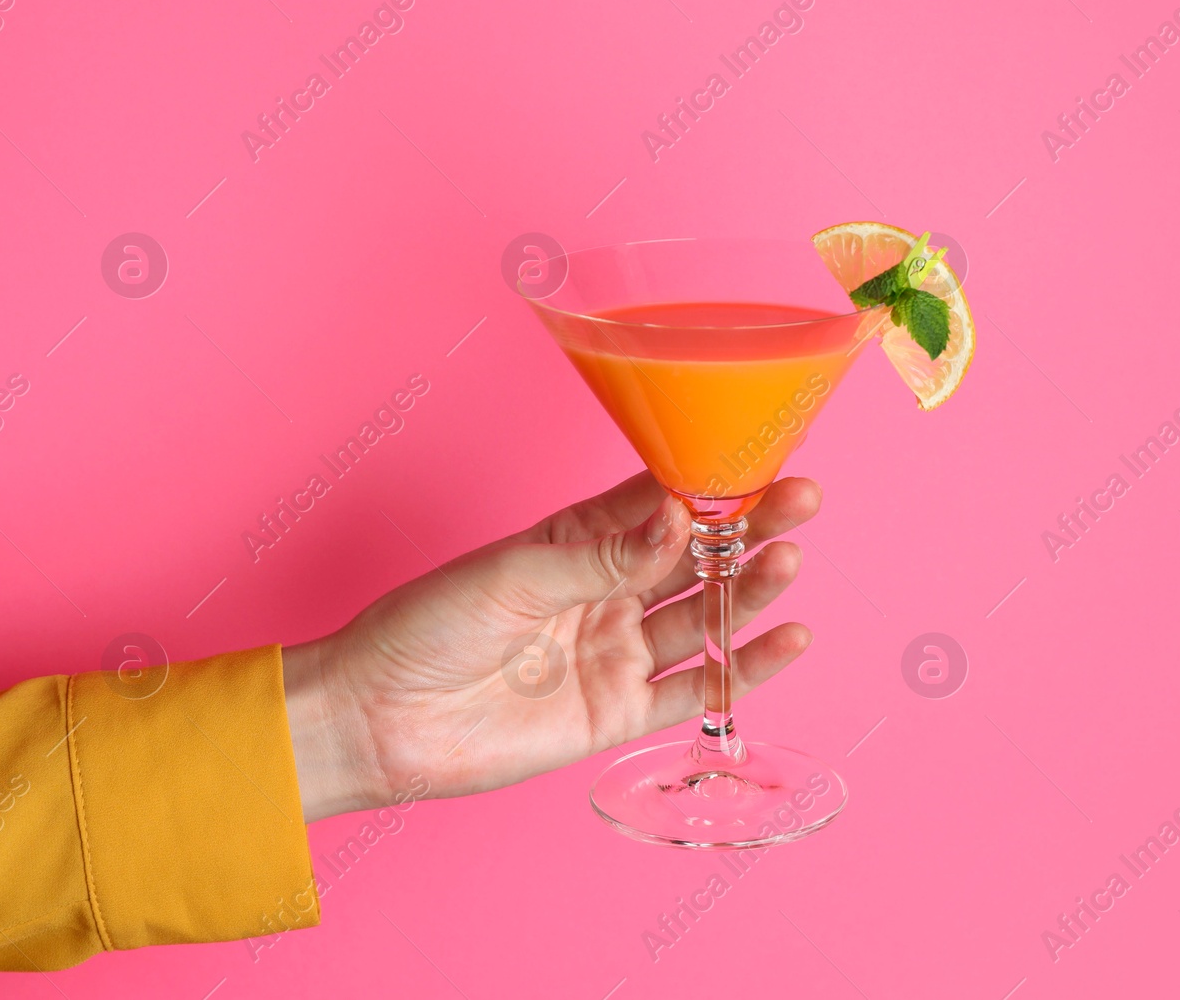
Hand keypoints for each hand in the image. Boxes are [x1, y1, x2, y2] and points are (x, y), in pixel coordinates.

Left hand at [282, 471, 822, 821]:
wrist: (378, 719)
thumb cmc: (427, 627)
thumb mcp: (516, 574)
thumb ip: (605, 557)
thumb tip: (681, 517)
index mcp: (577, 541)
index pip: (660, 502)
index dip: (713, 482)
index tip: (762, 460)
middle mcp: (607, 591)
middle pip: (695, 557)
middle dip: (750, 529)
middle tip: (801, 502)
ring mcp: (616, 652)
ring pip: (704, 616)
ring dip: (751, 589)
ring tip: (790, 563)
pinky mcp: (618, 712)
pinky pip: (694, 688)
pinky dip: (741, 668)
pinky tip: (783, 640)